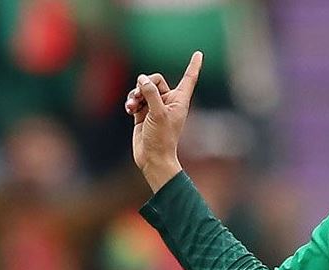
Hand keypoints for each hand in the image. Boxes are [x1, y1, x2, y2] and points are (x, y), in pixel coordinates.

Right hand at [124, 52, 202, 191]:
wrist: (152, 157)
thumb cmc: (161, 138)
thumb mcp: (157, 113)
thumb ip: (151, 93)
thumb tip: (143, 79)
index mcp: (180, 100)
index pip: (188, 78)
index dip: (194, 65)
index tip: (199, 53)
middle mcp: (169, 102)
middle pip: (156, 79)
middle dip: (145, 84)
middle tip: (139, 93)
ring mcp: (155, 107)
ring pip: (143, 89)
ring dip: (135, 94)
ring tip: (132, 104)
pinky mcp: (143, 113)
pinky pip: (135, 99)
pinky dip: (131, 101)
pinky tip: (129, 108)